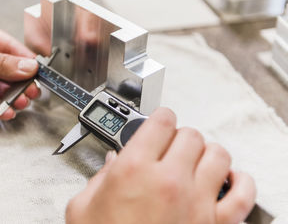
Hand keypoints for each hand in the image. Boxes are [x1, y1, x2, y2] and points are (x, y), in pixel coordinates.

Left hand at [0, 17, 39, 119]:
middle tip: (33, 91)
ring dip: (13, 96)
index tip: (39, 73)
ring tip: (21, 102)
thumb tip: (28, 67)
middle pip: (9, 70)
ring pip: (2, 88)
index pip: (10, 48)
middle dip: (22, 82)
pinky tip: (6, 110)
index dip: (25, 62)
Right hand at [66, 108, 255, 223]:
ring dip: (207, 153)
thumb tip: (112, 162)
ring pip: (218, 155)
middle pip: (190, 135)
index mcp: (134, 170)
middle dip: (180, 137)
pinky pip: (243, 193)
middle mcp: (168, 182)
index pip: (160, 122)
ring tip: (196, 161)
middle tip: (172, 147)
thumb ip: (97, 178)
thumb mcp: (82, 208)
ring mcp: (196, 203)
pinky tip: (228, 180)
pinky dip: (241, 182)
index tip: (160, 121)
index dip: (161, 117)